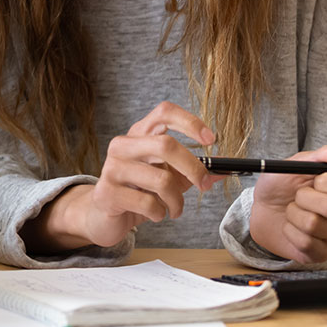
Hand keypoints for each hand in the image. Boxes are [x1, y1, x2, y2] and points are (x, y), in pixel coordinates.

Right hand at [25, 101, 219, 252]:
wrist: (102, 214)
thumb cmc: (139, 191)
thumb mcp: (167, 177)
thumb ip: (191, 171)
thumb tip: (223, 170)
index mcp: (139, 134)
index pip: (164, 112)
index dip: (190, 122)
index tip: (211, 140)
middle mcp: (123, 145)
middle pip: (166, 144)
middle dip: (193, 168)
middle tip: (203, 185)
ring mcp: (113, 167)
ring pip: (161, 179)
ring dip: (177, 201)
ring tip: (174, 209)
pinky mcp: (107, 192)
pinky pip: (148, 203)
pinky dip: (160, 213)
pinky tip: (154, 214)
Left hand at [250, 144, 326, 263]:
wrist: (261, 209)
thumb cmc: (280, 185)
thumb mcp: (293, 165)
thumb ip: (319, 156)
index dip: (326, 181)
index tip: (313, 180)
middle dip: (304, 198)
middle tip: (297, 196)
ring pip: (314, 224)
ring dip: (293, 214)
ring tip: (292, 210)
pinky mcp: (322, 252)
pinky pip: (305, 242)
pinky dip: (289, 231)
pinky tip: (290, 227)